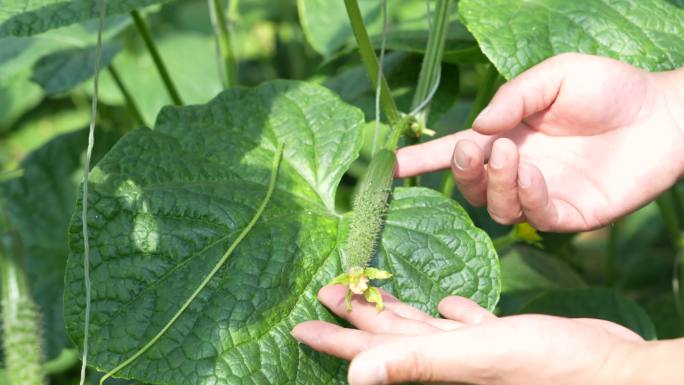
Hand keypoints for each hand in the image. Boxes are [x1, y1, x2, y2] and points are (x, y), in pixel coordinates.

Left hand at [292, 285, 642, 384]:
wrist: (615, 372)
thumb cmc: (552, 368)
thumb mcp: (480, 359)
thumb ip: (420, 362)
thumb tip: (355, 377)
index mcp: (437, 365)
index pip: (370, 353)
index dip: (334, 338)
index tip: (300, 325)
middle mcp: (452, 362)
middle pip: (392, 336)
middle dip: (359, 315)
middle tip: (329, 291)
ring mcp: (479, 355)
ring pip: (427, 331)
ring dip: (400, 312)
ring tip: (375, 293)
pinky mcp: (506, 346)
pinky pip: (469, 330)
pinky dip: (455, 316)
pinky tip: (448, 303)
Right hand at [396, 53, 683, 231]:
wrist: (663, 113)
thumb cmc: (609, 88)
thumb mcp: (554, 76)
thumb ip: (514, 99)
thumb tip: (478, 129)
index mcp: (508, 137)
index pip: (455, 154)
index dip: (420, 161)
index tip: (389, 166)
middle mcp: (518, 170)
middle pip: (470, 186)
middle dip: (462, 171)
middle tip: (476, 149)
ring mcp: (542, 195)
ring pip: (496, 206)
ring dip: (495, 182)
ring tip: (512, 153)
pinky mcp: (570, 215)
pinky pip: (534, 217)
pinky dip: (526, 197)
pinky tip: (535, 173)